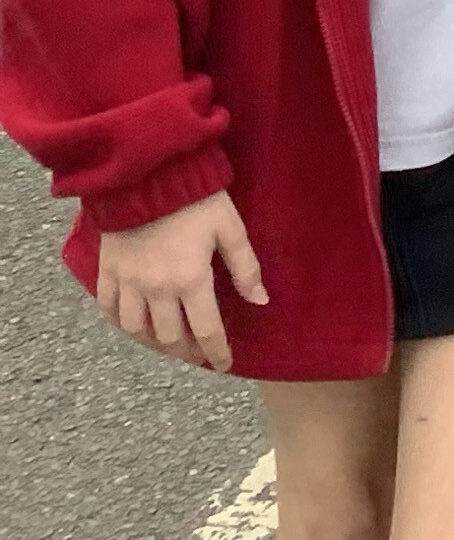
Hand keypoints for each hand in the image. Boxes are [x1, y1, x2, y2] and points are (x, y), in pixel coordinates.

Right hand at [94, 189, 266, 372]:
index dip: (217, 352)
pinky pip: (109, 310)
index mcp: (190, 280)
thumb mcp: (231, 228)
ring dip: (155, 342)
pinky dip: (123, 323)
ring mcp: (128, 282)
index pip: (207, 330)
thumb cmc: (196, 198)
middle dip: (188, 350)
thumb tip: (260, 301)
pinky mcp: (108, 271)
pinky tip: (135, 325)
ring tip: (170, 343)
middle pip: (170, 337)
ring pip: (136, 330)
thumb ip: (245, 267)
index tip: (225, 365)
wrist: (148, 174)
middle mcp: (156, 289)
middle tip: (201, 353)